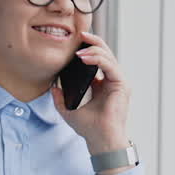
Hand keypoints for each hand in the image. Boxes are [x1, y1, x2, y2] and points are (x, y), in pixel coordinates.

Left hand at [51, 31, 130, 154]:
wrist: (100, 140)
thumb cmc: (89, 128)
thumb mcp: (69, 111)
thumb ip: (61, 99)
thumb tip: (53, 88)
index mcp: (103, 85)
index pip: (98, 61)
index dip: (88, 50)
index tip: (75, 44)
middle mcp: (112, 81)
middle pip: (105, 54)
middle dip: (93, 42)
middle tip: (80, 34)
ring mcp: (118, 82)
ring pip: (108, 57)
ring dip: (93, 50)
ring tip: (78, 50)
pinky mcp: (122, 85)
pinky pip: (110, 66)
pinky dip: (98, 59)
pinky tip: (84, 58)